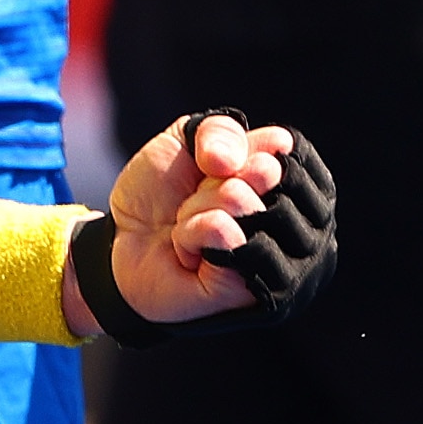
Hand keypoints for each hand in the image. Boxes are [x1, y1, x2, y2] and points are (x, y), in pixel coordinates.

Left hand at [83, 113, 313, 334]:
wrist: (123, 239)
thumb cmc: (162, 191)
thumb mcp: (184, 139)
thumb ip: (220, 131)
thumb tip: (252, 164)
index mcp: (291, 182)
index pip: (291, 150)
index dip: (246, 150)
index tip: (215, 164)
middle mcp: (299, 223)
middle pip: (271, 174)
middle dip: (217, 179)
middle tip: (195, 199)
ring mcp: (285, 261)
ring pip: (250, 206)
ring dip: (203, 206)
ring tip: (189, 222)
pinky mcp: (258, 291)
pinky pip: (230, 238)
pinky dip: (195, 232)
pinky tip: (188, 249)